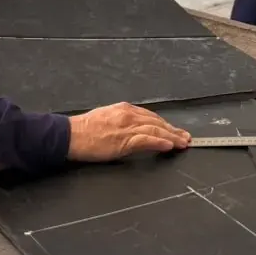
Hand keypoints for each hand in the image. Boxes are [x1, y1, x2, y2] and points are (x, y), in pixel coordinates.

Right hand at [66, 102, 190, 161]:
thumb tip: (133, 128)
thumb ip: (122, 121)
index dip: (164, 124)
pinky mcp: (124, 140)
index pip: (150, 116)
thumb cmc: (84, 129)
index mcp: (124, 109)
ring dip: (172, 137)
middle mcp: (129, 115)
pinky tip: (169, 145)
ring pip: (156, 130)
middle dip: (173, 130)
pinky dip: (160, 142)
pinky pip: (147, 140)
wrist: (70, 135)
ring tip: (182, 142)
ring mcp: (127, 127)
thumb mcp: (106, 118)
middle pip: (157, 122)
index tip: (174, 130)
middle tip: (185, 137)